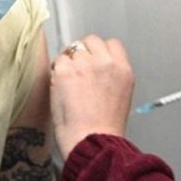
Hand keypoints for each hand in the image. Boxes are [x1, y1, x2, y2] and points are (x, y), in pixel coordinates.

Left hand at [49, 35, 133, 160]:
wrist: (92, 140)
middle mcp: (105, 62)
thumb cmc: (105, 128)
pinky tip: (60, 86)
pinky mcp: (64, 71)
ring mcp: (84, 65)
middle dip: (85, 52)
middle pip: (91, 40)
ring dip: (70, 61)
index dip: (101, 51)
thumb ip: (111, 76)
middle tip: (79, 70)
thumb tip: (98, 69)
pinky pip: (58, 61)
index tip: (95, 60)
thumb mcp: (121, 96)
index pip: (112, 44)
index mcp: (123, 69)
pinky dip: (57, 71)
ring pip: (73, 49)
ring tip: (69, 81)